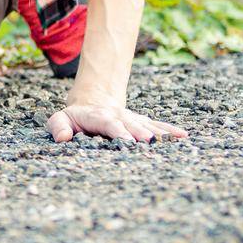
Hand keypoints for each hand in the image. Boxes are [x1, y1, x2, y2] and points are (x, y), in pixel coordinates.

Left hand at [47, 102, 187, 143]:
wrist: (93, 101)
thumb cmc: (74, 118)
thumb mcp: (61, 119)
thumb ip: (58, 126)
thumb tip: (63, 138)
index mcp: (97, 116)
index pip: (107, 122)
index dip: (117, 130)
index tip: (126, 140)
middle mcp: (118, 116)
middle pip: (131, 124)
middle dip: (141, 133)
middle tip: (151, 141)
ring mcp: (132, 119)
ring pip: (147, 124)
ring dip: (159, 133)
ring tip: (175, 140)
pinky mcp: (142, 123)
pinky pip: (157, 126)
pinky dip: (170, 131)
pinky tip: (184, 136)